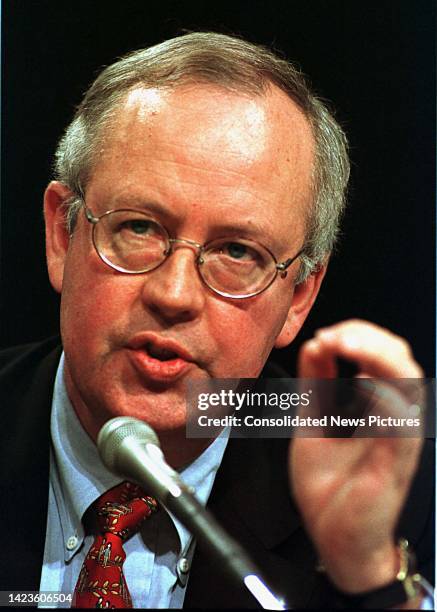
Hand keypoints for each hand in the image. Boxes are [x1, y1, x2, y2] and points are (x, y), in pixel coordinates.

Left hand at [289, 319, 423, 592]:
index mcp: (376, 406)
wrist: (334, 542)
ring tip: (345, 345)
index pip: (380, 355)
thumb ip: (316, 385)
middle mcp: (394, 417)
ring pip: (410, 383)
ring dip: (379, 356)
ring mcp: (399, 438)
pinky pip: (402, 423)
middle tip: (334, 335)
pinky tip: (364, 381)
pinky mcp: (396, 462)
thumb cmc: (329, 487)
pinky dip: (386, 395)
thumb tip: (316, 344)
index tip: (323, 336)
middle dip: (369, 337)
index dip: (357, 335)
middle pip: (400, 359)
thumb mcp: (313, 423)